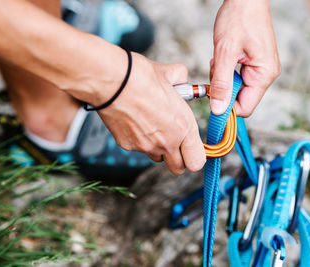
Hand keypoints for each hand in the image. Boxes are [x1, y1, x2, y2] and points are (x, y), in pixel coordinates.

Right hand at [97, 52, 205, 174]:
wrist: (112, 81)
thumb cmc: (141, 77)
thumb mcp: (171, 74)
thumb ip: (182, 81)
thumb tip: (182, 80)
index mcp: (183, 127)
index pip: (197, 161)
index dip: (196, 155)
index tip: (192, 146)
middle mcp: (167, 142)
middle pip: (178, 168)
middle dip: (178, 159)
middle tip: (175, 141)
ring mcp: (146, 146)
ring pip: (157, 157)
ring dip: (158, 148)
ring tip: (152, 125)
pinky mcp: (128, 145)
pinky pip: (138, 148)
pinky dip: (138, 139)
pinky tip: (134, 120)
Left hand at [210, 0, 280, 116]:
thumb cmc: (239, 18)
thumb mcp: (225, 52)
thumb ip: (221, 83)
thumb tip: (218, 109)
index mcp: (264, 74)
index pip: (246, 108)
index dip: (227, 108)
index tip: (211, 99)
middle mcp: (266, 74)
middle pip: (240, 98)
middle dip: (223, 88)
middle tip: (216, 69)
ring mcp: (260, 68)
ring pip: (236, 87)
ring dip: (223, 78)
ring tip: (220, 58)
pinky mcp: (253, 63)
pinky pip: (236, 77)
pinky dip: (225, 70)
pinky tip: (223, 57)